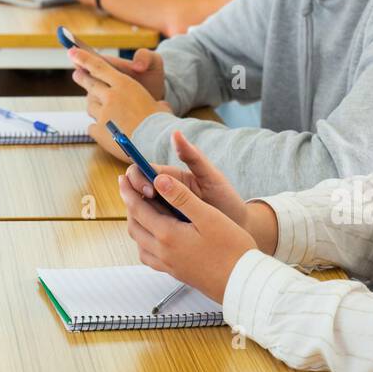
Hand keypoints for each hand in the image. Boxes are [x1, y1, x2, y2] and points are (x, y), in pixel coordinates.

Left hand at [69, 46, 170, 154]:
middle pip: (90, 84)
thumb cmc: (160, 123)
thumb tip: (160, 105)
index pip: (98, 66)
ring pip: (90, 107)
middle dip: (82, 78)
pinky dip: (98, 129)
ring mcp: (102, 114)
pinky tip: (106, 132)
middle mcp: (110, 96)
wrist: (156, 142)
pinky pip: (92, 127)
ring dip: (95, 107)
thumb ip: (154, 102)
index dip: (83, 58)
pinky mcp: (99, 131)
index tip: (72, 52)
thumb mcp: (160, 105)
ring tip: (101, 111)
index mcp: (124, 85)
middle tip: (77, 74)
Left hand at [118, 144, 258, 303]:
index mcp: (168, 235)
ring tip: (141, 209)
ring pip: (140, 242)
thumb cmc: (232, 248)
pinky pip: (149, 256)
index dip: (129, 192)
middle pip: (135, 226)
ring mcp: (168, 265)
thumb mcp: (208, 216)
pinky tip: (155, 235)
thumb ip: (181, 197)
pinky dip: (145, 241)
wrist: (243, 283)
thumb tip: (159, 180)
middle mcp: (163, 252)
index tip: (122, 179)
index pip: (138, 209)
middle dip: (130, 206)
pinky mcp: (175, 272)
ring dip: (136, 224)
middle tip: (130, 190)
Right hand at [123, 130, 249, 229]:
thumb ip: (194, 157)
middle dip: (134, 199)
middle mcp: (162, 193)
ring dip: (140, 216)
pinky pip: (147, 229)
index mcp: (169, 177)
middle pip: (133, 190)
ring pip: (137, 211)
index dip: (138, 179)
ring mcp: (162, 212)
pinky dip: (147, 231)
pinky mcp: (165, 230)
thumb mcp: (211, 177)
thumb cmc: (226, 199)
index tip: (150, 192)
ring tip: (160, 228)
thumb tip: (176, 133)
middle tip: (153, 213)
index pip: (140, 170)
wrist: (239, 228)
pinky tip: (161, 238)